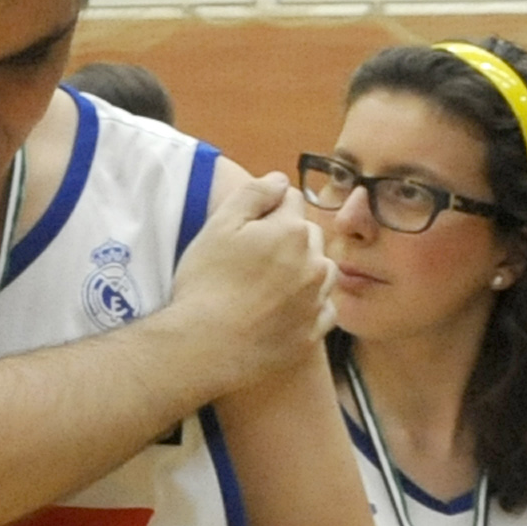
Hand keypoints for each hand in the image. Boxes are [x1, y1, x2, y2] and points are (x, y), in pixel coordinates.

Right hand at [159, 175, 336, 390]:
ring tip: (268, 285)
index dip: (267, 209)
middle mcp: (315, 263)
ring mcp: (316, 300)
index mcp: (293, 231)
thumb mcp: (219, 226)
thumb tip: (280, 179)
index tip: (246, 228)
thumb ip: (253, 194)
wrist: (205, 346)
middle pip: (309, 235)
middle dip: (288, 239)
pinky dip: (308, 306)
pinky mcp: (312, 333)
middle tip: (253, 258)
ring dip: (303, 271)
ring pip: (320, 271)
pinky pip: (321, 310)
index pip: (291, 200)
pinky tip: (281, 311)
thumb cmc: (206, 283)